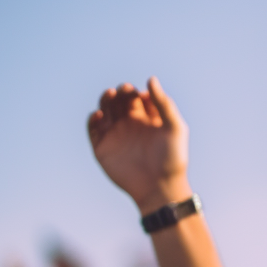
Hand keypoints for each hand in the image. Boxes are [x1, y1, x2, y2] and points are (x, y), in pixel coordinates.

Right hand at [87, 77, 191, 213]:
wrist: (160, 187)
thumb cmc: (172, 158)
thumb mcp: (174, 127)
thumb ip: (164, 103)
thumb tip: (151, 79)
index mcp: (147, 118)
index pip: (136, 97)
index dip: (134, 91)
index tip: (136, 93)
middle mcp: (130, 125)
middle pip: (118, 101)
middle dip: (119, 93)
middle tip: (123, 91)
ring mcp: (115, 136)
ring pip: (104, 111)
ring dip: (104, 100)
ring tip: (109, 95)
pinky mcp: (103, 148)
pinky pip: (92, 129)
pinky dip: (92, 119)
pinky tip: (99, 115)